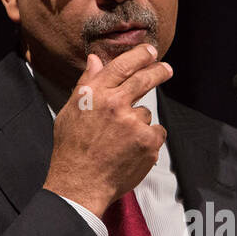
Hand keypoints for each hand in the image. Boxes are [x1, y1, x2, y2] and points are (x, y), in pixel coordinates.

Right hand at [42, 44, 171, 217]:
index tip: (150, 52)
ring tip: (121, 141)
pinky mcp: (148, 142)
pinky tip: (132, 150)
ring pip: (146, 113)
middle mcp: (115, 104)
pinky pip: (156, 132)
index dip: (139, 55)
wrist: (80, 183)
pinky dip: (149, 140)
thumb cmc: (72, 150)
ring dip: (139, 123)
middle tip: (166, 69)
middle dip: (158, 71)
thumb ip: (87, 84)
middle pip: (144, 79)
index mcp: (95, 94)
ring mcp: (134, 123)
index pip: (122, 66)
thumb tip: (95, 59)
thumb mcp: (70, 112)